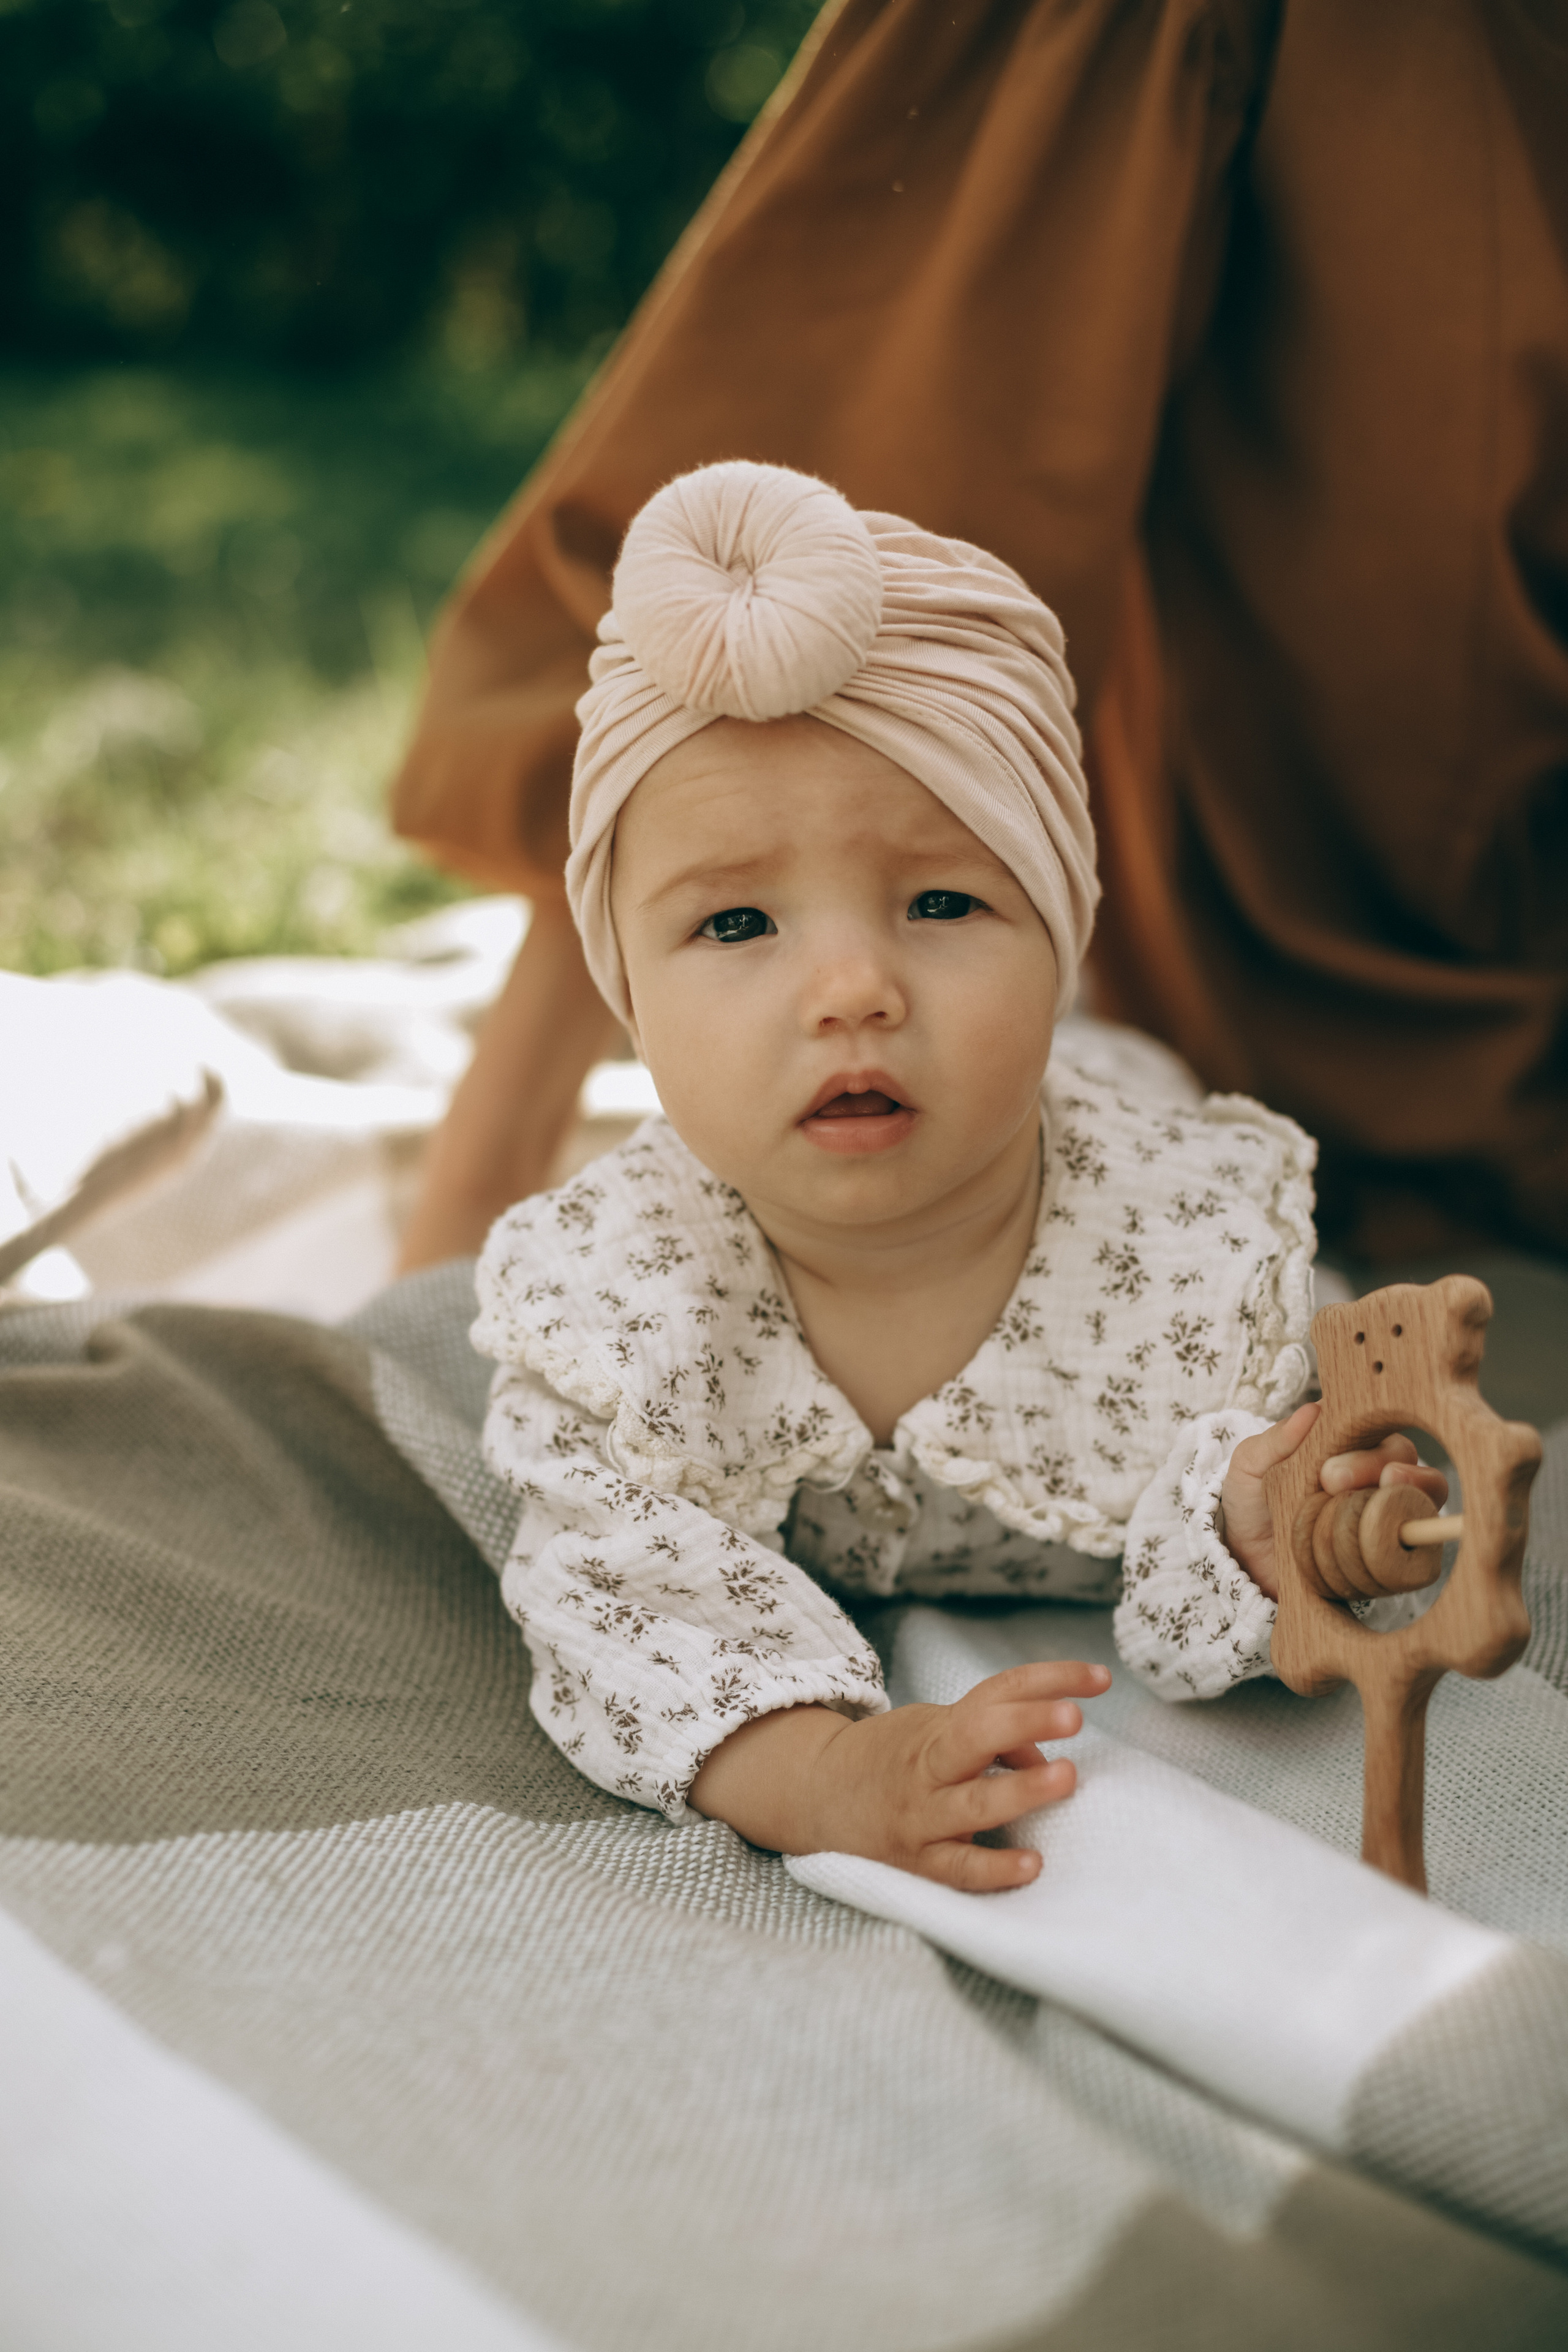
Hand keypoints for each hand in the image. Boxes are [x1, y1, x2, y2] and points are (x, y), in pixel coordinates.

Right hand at [688, 1660, 1109, 1889]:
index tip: (1100, 1678)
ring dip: (1020, 1790)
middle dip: (1026, 1721)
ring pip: (971, 1804)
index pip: (998, 1692)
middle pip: (977, 1736)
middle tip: (1073, 1715)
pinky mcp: (913, 1864)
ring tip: (1065, 1777)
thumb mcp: (936, 1733)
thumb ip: (996, 1741)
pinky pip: (957, 1869)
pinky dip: (994, 1868)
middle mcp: (928, 1767)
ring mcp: (919, 1816)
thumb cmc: (892, 1760)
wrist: (811, 1794)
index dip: (1050, 1680)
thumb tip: (1048, 1761)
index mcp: (939, 1728)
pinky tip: (1032, 1865)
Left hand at [1221, 1401, 1449, 1598]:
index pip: (1376, 1434)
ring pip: (1426, 1499)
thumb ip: (1276, 1440)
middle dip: (1379, 1470)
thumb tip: (1312, 1410)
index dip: (1364, 1449)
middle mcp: (1376, 1477)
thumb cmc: (1252, 1503)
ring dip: (1411, 1500)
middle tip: (1333, 1485)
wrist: (1246, 1561)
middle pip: (1407, 1463)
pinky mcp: (1391, 1551)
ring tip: (1376, 1512)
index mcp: (1349, 1446)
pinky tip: (1383, 1549)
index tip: (1330, 1471)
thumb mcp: (1250, 1466)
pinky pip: (1418, 1547)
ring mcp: (1387, 1513)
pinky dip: (1409, 1544)